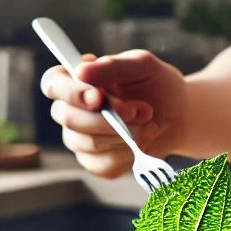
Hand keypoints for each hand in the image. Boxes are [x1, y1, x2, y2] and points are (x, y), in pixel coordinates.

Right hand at [40, 51, 188, 176]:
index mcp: (75, 80)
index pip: (53, 84)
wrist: (178, 117)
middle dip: (108, 118)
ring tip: (148, 123)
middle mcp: (70, 110)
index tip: (99, 97)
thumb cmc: (157, 85)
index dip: (70, 92)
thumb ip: (113, 66)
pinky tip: (141, 142)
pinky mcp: (94, 162)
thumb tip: (81, 70)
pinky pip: (103, 164)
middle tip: (141, 110)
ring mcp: (79, 139)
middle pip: (67, 117)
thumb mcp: (142, 66)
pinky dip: (128, 154)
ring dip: (124, 135)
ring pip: (86, 143)